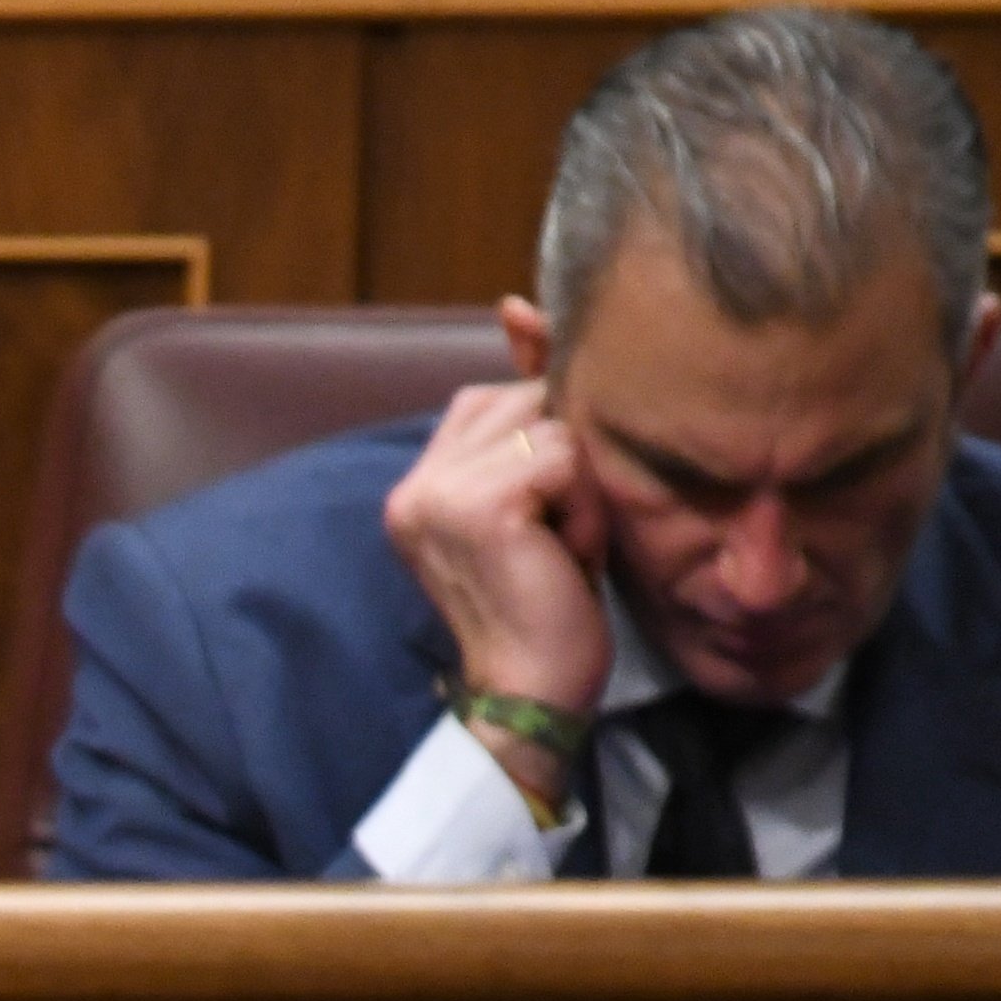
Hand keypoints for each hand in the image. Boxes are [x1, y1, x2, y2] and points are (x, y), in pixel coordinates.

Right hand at [380, 374, 614, 798]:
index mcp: (421, 477)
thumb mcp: (545, 492)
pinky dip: (586, 510)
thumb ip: (531, 402)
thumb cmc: (549, 604)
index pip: (506, 397)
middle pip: (531, 400)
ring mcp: (436, 492)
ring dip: (580, 489)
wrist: (533, 696)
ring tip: (560, 550)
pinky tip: (567, 558)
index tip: (541, 529)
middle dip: (567, 464)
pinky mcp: (478, 505)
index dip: (550, 447)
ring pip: (554, 425)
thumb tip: (518, 304)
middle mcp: (415, 480)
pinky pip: (565, 458)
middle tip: (552, 543)